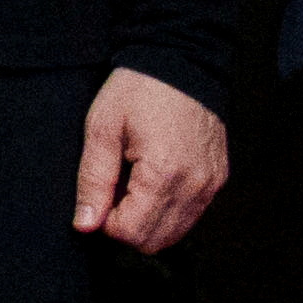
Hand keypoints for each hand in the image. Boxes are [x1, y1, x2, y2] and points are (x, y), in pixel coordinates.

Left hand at [73, 65, 228, 254]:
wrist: (179, 61)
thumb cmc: (138, 90)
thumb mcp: (102, 128)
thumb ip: (93, 180)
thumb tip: (85, 224)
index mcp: (164, 173)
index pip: (132, 232)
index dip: (106, 221)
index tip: (99, 192)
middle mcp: (196, 186)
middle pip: (155, 241)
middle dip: (127, 224)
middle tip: (113, 187)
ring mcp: (211, 185)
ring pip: (176, 233)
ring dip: (148, 219)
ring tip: (132, 180)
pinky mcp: (218, 180)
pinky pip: (192, 215)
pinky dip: (168, 209)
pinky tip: (152, 179)